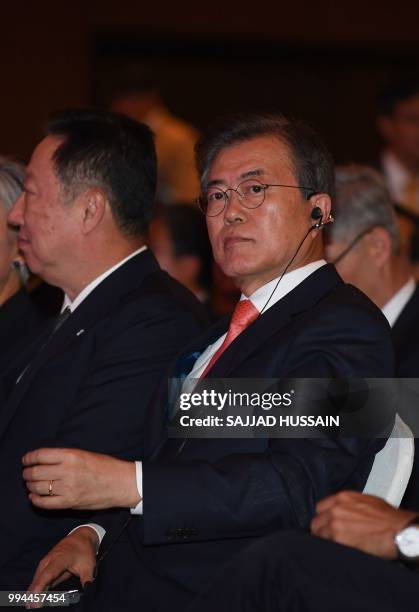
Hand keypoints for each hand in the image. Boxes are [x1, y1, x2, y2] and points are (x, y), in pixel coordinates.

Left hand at [22, 448, 139, 509]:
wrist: (121, 483)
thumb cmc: (106, 467)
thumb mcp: (85, 454)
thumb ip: (65, 457)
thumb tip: (44, 461)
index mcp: (71, 456)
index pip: (41, 455)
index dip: (29, 458)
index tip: (26, 459)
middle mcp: (67, 471)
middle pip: (36, 472)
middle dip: (27, 472)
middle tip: (26, 473)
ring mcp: (68, 488)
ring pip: (38, 487)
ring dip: (30, 485)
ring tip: (30, 484)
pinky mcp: (69, 503)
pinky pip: (45, 503)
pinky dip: (36, 499)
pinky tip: (35, 496)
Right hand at [26, 527, 97, 608]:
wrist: (80, 537)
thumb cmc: (84, 551)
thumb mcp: (89, 565)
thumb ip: (87, 580)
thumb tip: (88, 591)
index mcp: (60, 559)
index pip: (47, 575)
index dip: (40, 588)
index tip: (35, 602)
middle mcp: (49, 561)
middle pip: (38, 579)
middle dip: (33, 595)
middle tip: (31, 608)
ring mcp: (45, 563)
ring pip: (36, 580)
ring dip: (33, 593)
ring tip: (31, 606)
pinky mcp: (44, 567)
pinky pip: (38, 580)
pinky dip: (35, 590)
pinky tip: (34, 600)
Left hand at [311, 491, 418, 558]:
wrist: (398, 531)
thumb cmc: (389, 518)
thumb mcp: (367, 501)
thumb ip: (350, 504)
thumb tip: (344, 511)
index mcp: (342, 498)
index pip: (320, 508)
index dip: (323, 518)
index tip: (325, 524)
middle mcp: (336, 509)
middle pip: (316, 521)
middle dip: (321, 529)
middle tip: (328, 537)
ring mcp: (335, 524)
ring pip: (318, 534)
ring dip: (324, 540)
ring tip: (334, 546)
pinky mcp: (339, 540)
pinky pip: (326, 545)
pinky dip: (330, 548)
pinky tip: (338, 551)